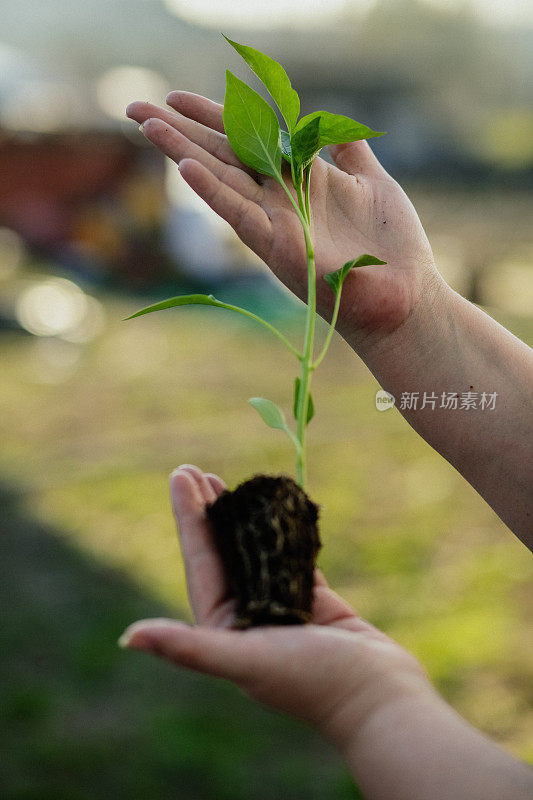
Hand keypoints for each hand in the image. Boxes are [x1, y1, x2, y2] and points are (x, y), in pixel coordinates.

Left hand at [119, 465, 430, 747]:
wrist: (376, 697)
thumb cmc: (308, 681)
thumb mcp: (243, 660)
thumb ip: (187, 647)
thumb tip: (127, 638)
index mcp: (223, 627)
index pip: (199, 560)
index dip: (188, 516)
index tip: (181, 475)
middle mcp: (246, 614)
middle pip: (222, 549)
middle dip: (208, 509)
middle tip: (197, 470)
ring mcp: (280, 604)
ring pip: (255, 549)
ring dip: (243, 516)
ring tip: (234, 482)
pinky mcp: (312, 599)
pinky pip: (292, 554)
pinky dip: (284, 530)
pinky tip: (279, 506)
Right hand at [126, 93, 441, 351]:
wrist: (405, 295)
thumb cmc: (391, 246)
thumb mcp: (374, 183)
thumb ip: (351, 151)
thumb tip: (333, 122)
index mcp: (299, 180)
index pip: (246, 139)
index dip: (212, 117)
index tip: (177, 98)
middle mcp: (279, 200)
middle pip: (221, 155)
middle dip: (178, 130)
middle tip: (133, 107)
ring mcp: (276, 223)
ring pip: (220, 179)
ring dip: (182, 151)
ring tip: (145, 124)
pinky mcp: (280, 247)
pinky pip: (240, 214)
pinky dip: (213, 191)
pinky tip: (185, 166)